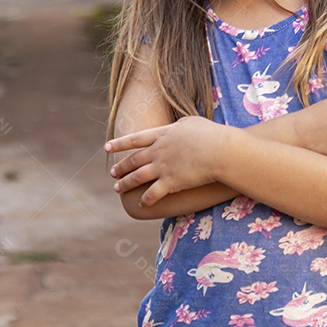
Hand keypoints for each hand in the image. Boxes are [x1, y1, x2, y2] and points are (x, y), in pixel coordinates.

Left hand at [104, 116, 230, 206]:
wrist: (219, 151)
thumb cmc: (210, 134)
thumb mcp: (191, 122)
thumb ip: (178, 125)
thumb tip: (176, 126)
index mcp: (162, 134)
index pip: (135, 139)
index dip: (119, 143)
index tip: (107, 147)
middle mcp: (158, 151)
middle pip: (133, 160)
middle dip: (121, 167)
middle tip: (112, 172)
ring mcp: (162, 167)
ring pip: (137, 177)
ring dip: (125, 183)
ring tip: (117, 188)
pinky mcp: (170, 183)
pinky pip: (152, 194)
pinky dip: (145, 200)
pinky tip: (141, 204)